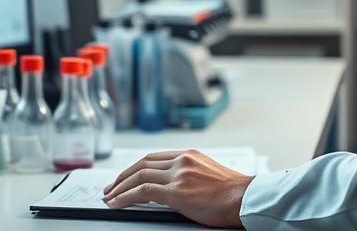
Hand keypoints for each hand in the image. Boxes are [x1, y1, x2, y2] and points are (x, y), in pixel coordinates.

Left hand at [103, 149, 253, 227]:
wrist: (247, 199)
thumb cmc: (233, 194)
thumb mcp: (209, 174)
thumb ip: (189, 175)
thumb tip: (172, 187)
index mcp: (188, 155)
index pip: (152, 158)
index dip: (134, 168)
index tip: (125, 176)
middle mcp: (181, 160)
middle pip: (141, 164)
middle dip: (122, 176)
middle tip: (110, 187)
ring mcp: (178, 175)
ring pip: (138, 176)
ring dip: (119, 187)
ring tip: (109, 196)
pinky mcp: (177, 191)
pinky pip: (143, 191)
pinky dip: (126, 196)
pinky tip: (117, 203)